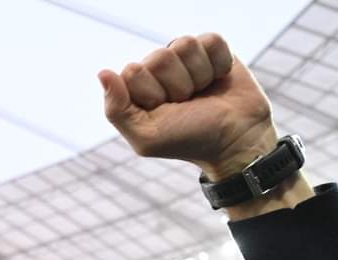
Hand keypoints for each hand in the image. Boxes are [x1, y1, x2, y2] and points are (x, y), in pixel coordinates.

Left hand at [99, 34, 275, 179]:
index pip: (133, 71)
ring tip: (202, 95)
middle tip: (186, 105)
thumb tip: (102, 72)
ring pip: (185, 45)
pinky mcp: (213, 50)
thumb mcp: (146, 137)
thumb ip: (117, 109)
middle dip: (177, 87)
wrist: (235, 141)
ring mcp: (186, 57)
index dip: (152, 94)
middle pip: (160, 57)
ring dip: (198, 76)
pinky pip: (211, 41)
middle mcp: (159, 68)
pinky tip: (217, 81)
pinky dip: (218, 65)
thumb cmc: (188, 141)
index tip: (164, 112)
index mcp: (137, 86)